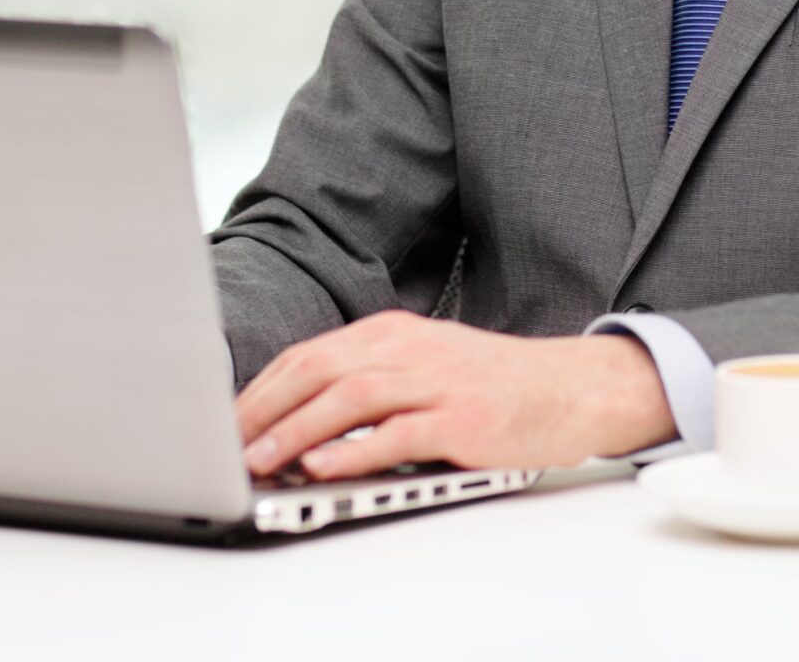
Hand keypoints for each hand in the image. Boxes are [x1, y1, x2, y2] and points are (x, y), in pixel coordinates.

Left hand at [234, 311, 675, 479]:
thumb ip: (370, 381)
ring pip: (351, 396)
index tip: (227, 419)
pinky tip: (323, 466)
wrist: (571, 388)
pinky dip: (355, 450)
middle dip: (265, 407)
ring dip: (297, 429)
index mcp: (393, 332)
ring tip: (260, 459)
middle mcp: (410, 348)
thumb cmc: (494, 385)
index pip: (311, 354)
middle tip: (227, 442)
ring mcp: (437, 380)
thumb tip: (302, 419)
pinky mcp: (463, 418)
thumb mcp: (425, 366)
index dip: (263, 387)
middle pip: (320, 368)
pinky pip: (399, 432)